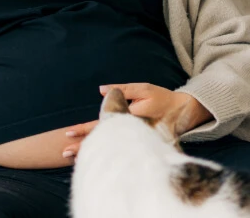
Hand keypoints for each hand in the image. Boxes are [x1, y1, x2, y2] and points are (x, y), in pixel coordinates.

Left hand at [59, 83, 211, 158]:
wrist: (185, 113)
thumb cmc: (162, 98)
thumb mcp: (144, 89)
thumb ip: (125, 90)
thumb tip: (101, 90)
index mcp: (129, 119)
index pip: (102, 124)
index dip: (85, 129)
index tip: (68, 133)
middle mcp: (130, 132)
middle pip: (103, 141)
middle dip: (83, 148)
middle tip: (64, 153)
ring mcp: (135, 141)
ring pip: (111, 149)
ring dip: (92, 153)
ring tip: (73, 159)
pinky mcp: (140, 144)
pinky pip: (120, 151)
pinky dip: (107, 154)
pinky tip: (94, 158)